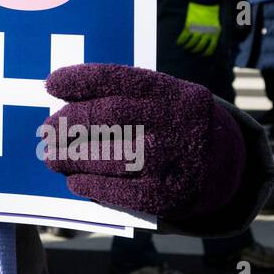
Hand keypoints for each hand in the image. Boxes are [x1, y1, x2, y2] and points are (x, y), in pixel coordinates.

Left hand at [40, 64, 245, 218]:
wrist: (227, 163)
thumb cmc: (174, 124)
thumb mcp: (162, 99)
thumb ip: (123, 97)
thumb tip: (63, 102)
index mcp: (169, 91)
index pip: (118, 79)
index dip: (80, 80)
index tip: (51, 84)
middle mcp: (173, 121)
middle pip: (110, 117)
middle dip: (69, 123)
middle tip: (46, 131)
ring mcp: (174, 159)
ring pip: (112, 156)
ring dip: (73, 158)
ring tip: (52, 158)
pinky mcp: (171, 194)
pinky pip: (124, 191)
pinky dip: (93, 187)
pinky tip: (75, 182)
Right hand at [177, 1, 220, 56]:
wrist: (205, 4)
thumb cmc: (211, 15)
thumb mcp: (216, 26)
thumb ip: (213, 35)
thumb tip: (209, 44)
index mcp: (214, 33)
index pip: (211, 48)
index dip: (206, 53)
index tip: (202, 55)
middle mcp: (206, 33)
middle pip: (199, 46)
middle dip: (195, 50)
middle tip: (192, 50)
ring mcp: (197, 30)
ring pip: (191, 43)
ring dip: (187, 46)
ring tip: (186, 47)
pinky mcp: (189, 26)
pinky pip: (184, 37)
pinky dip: (181, 41)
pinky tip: (179, 42)